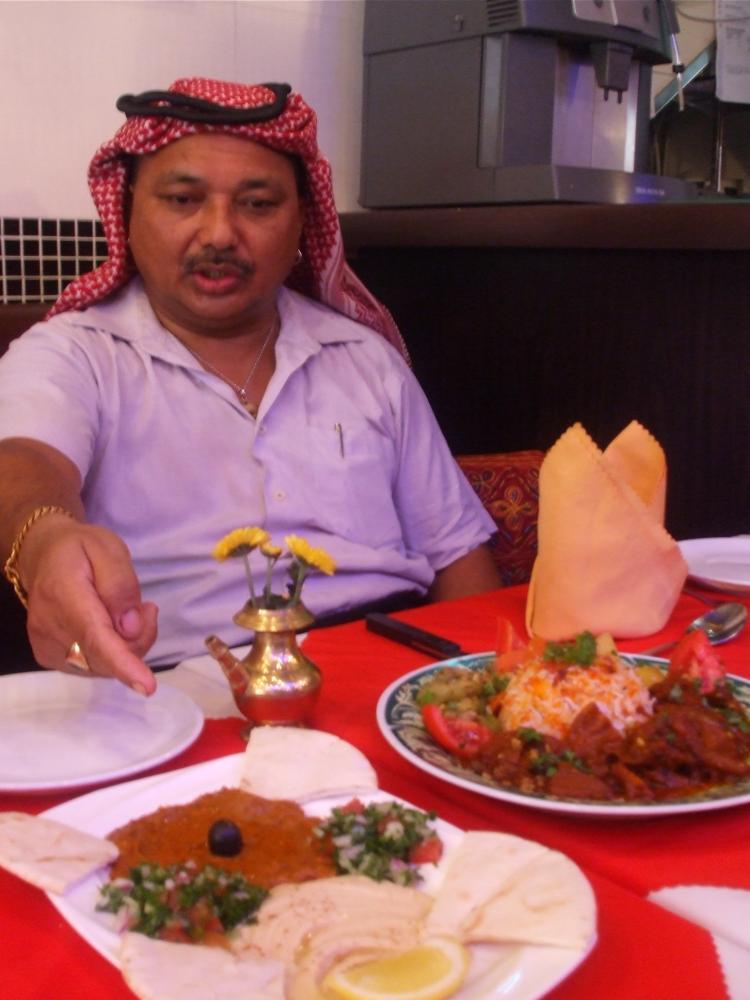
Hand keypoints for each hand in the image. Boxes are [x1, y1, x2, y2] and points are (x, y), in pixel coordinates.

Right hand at [19, 514, 157, 694]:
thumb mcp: (108, 549)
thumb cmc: (79, 548)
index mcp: (64, 595)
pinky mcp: (49, 656)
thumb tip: (130, 628)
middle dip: (138, 640)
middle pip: (105, 657)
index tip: (147, 686)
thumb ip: (121, 586)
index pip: (95, 638)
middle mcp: (49, 628)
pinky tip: (113, 628)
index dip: (123, 664)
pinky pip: (92, 667)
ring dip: (126, 646)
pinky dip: (112, 653)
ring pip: (101, 667)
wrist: (42, 555)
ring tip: (129, 612)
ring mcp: (46, 646)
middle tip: (147, 609)